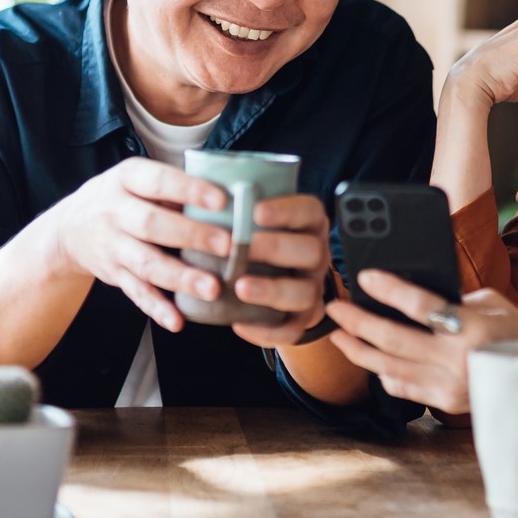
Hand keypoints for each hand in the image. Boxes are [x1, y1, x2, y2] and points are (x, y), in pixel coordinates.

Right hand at [45, 157, 234, 331]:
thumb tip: (232, 198)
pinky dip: (157, 308)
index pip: (158, 182)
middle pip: (153, 224)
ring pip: (147, 263)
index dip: (189, 190)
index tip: (221, 200)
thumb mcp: (138, 179)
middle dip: (191, 235)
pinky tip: (178, 320)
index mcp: (126, 179)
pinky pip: (136, 293)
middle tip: (227, 245)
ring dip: (180, 277)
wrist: (69, 228)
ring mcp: (112, 246)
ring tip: (212, 288)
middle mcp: (114, 212)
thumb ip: (175, 188)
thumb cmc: (122, 198)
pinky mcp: (114, 275)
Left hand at [229, 194, 332, 348]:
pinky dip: (267, 331)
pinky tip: (239, 324)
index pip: (309, 211)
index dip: (286, 210)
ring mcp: (312, 287)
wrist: (277, 279)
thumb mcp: (256, 218)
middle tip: (243, 248)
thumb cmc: (257, 240)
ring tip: (240, 287)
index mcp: (308, 223)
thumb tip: (201, 186)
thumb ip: (240, 206)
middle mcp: (316, 254)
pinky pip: (292, 329)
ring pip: (304, 292)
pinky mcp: (302, 317)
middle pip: (310, 250)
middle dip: (276, 248)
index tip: (256, 211)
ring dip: (272, 290)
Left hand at [325, 271, 517, 413]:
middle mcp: (458, 359)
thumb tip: (411, 296)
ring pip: (388, 366)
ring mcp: (449, 385)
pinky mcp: (445, 402)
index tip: (364, 278)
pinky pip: (401, 387)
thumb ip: (454, 298)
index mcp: (473, 328)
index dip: (389, 290)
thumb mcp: (493, 304)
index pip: (422, 306)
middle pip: (393, 339)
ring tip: (338, 334)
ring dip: (358, 349)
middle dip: (357, 322)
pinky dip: (381, 372)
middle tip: (335, 308)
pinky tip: (368, 358)